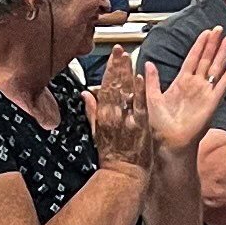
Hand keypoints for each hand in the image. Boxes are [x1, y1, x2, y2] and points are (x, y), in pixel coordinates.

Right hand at [85, 50, 150, 172]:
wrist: (123, 174)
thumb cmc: (111, 156)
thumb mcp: (96, 132)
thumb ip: (91, 111)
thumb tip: (85, 94)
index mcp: (103, 115)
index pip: (105, 87)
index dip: (109, 70)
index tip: (112, 56)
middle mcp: (113, 115)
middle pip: (115, 86)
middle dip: (117, 66)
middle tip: (119, 50)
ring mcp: (127, 119)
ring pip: (126, 91)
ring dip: (127, 72)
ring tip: (127, 57)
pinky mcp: (140, 124)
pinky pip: (139, 104)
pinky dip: (139, 90)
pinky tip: (139, 76)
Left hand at [143, 30, 225, 161]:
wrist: (167, 143)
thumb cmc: (159, 126)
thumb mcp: (151, 98)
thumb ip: (152, 80)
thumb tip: (148, 63)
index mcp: (181, 83)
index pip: (192, 59)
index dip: (199, 45)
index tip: (205, 33)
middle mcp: (194, 86)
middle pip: (206, 60)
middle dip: (212, 44)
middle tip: (219, 29)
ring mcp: (204, 94)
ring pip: (215, 69)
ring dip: (222, 54)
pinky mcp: (211, 104)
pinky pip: (220, 86)